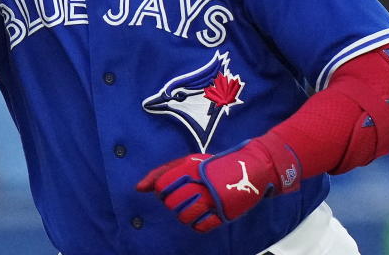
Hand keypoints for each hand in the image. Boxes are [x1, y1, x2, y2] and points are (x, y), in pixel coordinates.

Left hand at [136, 139, 300, 231]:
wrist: (250, 168)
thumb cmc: (213, 166)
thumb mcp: (187, 162)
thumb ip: (161, 173)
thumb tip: (138, 188)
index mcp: (190, 168)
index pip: (162, 187)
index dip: (163, 190)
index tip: (173, 187)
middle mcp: (200, 183)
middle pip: (171, 204)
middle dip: (173, 203)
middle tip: (185, 196)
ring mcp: (212, 199)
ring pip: (183, 217)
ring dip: (184, 214)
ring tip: (194, 206)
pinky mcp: (223, 213)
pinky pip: (200, 227)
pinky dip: (198, 223)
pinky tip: (203, 214)